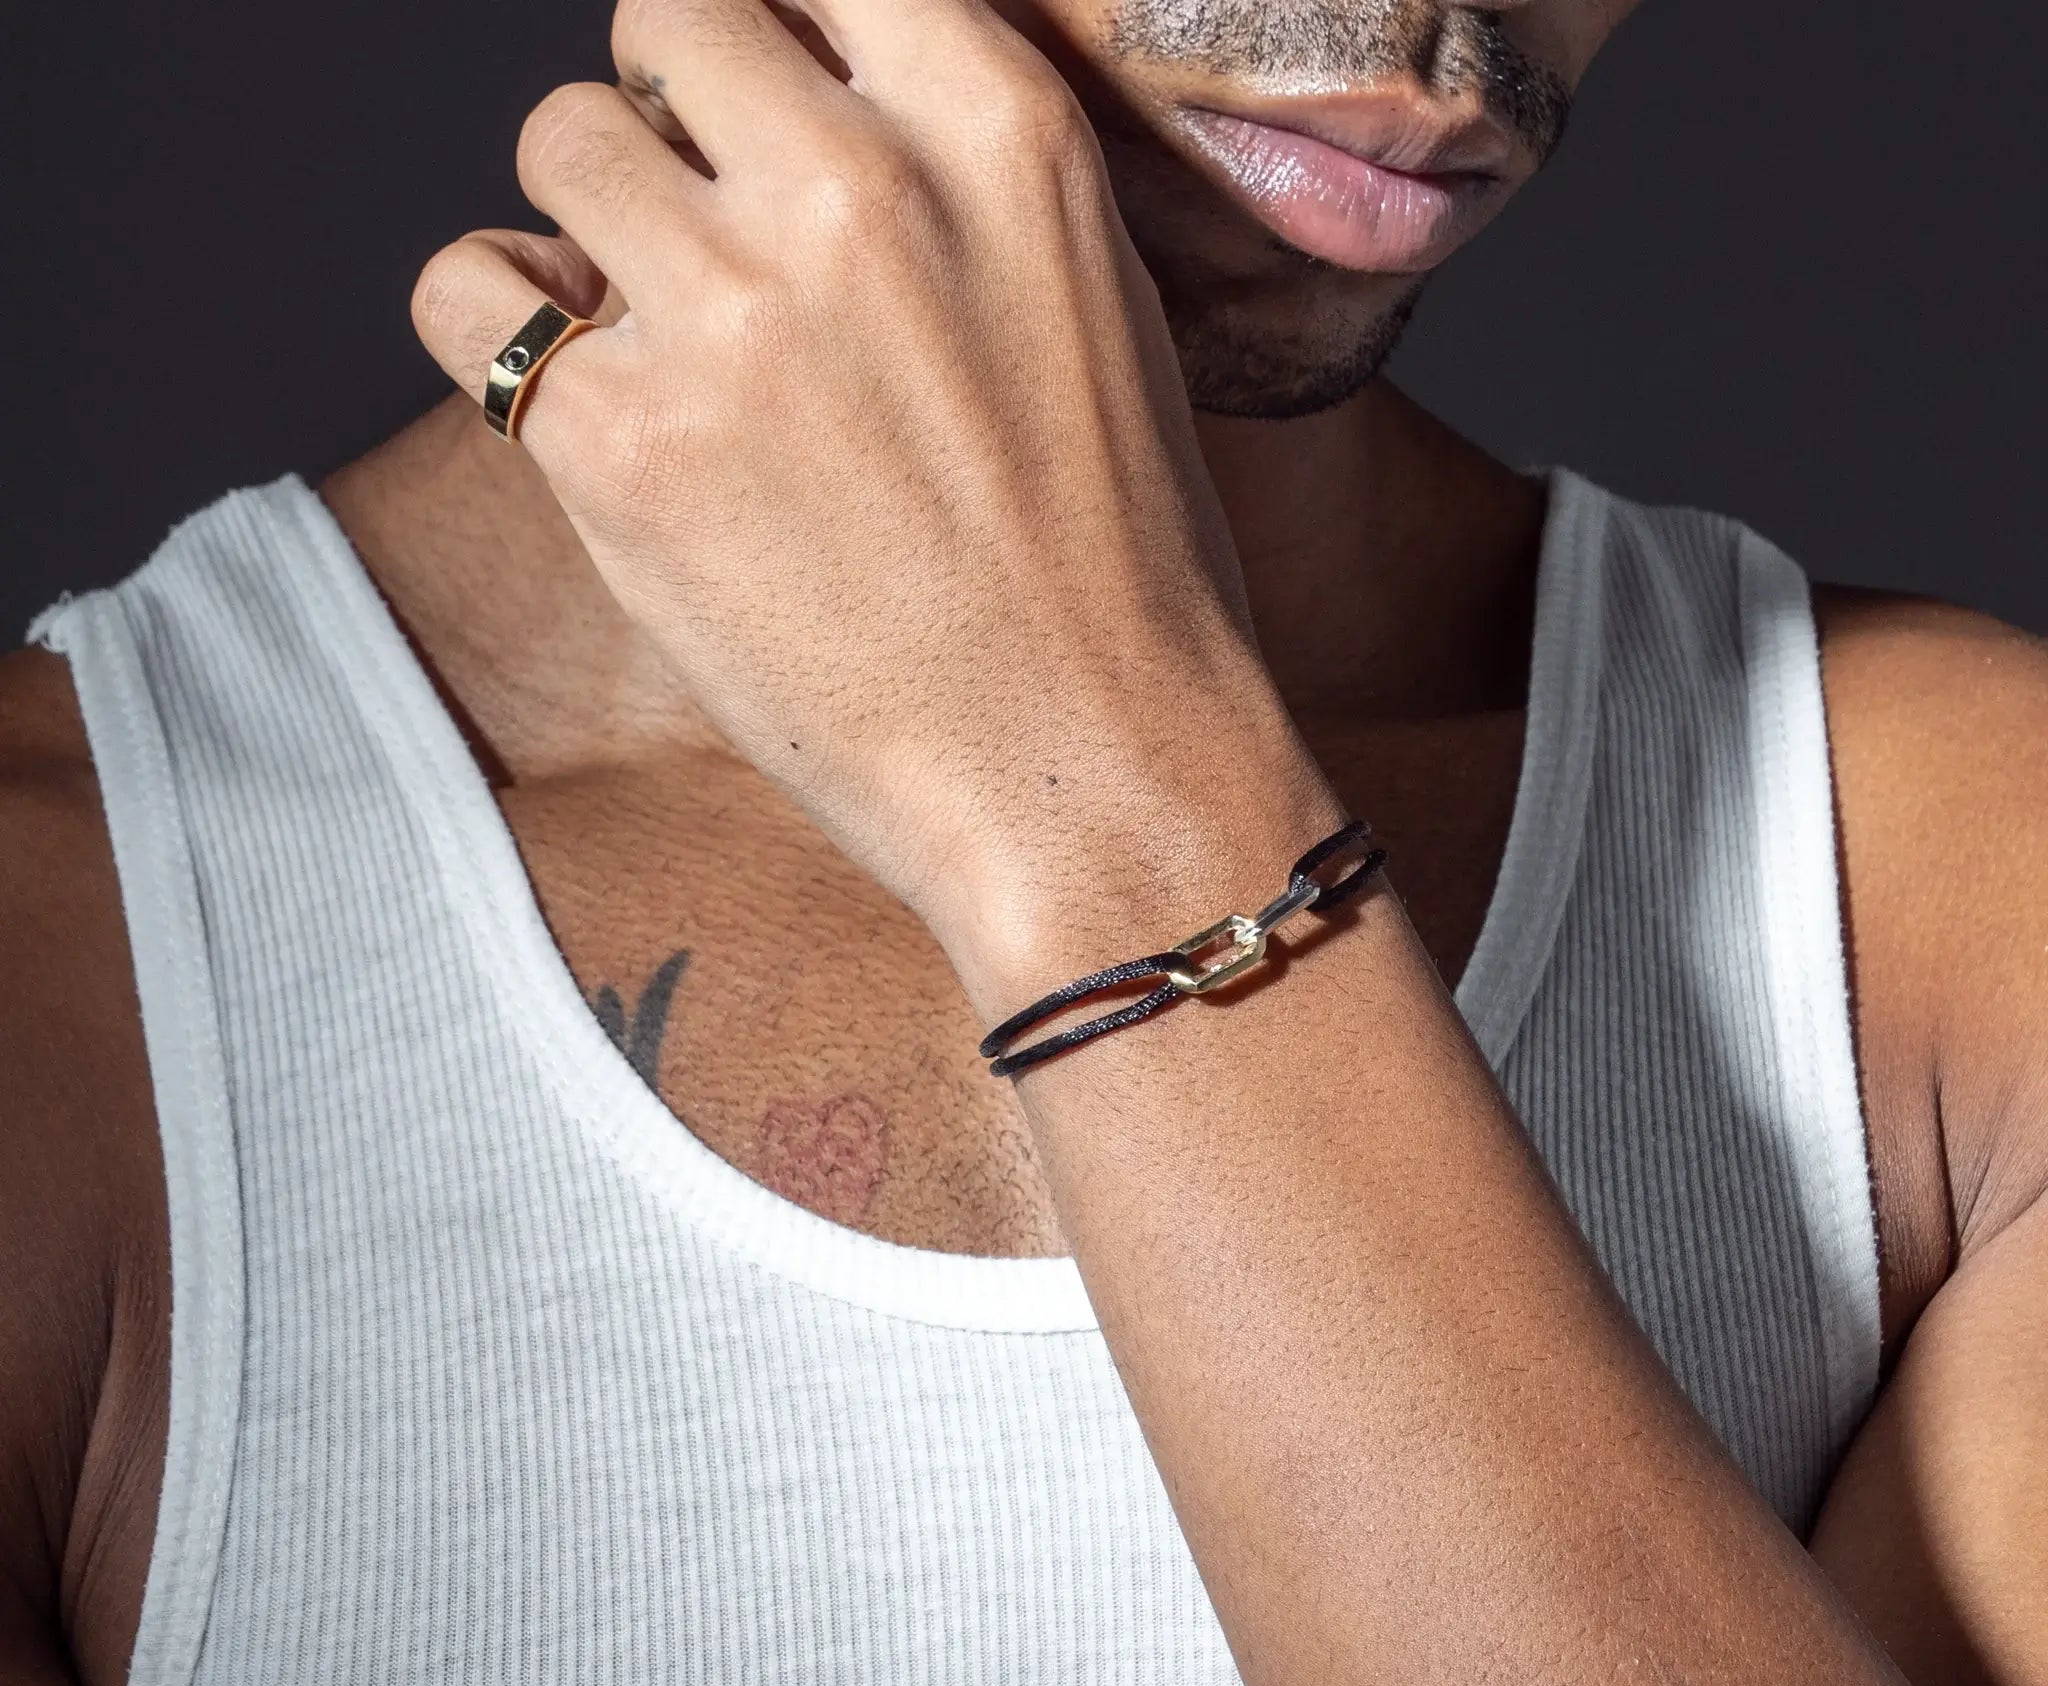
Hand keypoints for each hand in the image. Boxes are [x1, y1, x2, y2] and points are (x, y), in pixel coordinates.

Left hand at [410, 0, 1338, 1001]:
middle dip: (672, 110)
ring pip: (557, 138)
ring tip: (660, 343)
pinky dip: (496, 331)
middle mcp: (858, 191)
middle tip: (709, 234)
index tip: (770, 113)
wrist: (1088, 772)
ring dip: (591, 228)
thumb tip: (814, 112)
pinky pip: (463, 295)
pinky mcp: (622, 450)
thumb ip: (959, 181)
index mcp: (999, 134)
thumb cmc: (1117, 573)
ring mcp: (730, 316)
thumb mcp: (1091, 310)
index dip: (777, 37)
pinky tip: (574, 399)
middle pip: (666, 15)